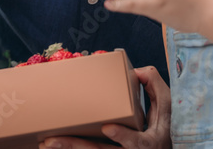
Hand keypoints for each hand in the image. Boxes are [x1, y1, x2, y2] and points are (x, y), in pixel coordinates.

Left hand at [39, 66, 170, 148]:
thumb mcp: (167, 104)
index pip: (135, 142)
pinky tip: (53, 146)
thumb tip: (135, 71)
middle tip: (51, 140)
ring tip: (45, 143)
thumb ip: (154, 84)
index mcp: (149, 142)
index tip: (107, 127)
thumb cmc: (165, 125)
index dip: (122, 135)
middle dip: (75, 146)